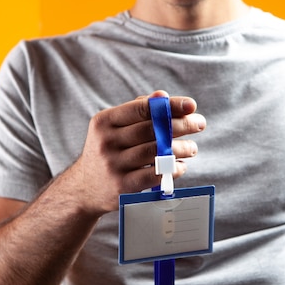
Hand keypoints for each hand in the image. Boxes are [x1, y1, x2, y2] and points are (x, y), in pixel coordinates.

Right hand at [67, 91, 204, 215]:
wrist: (85, 188)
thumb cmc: (108, 151)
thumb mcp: (113, 128)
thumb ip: (138, 111)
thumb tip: (163, 96)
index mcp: (104, 122)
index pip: (141, 109)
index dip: (169, 106)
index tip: (191, 106)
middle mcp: (106, 142)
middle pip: (151, 130)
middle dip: (181, 125)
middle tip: (199, 124)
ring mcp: (113, 165)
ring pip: (155, 152)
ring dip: (180, 148)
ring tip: (192, 147)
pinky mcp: (122, 186)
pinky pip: (155, 175)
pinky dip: (172, 169)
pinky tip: (181, 165)